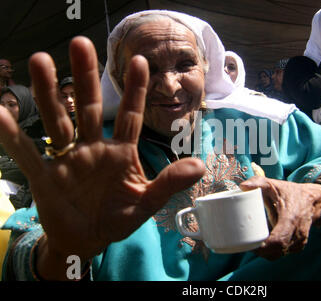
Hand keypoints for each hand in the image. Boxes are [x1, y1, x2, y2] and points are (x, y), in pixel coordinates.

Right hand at [0, 37, 204, 278]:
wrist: (88, 240)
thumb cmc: (118, 218)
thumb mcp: (146, 202)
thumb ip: (168, 183)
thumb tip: (200, 165)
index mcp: (121, 153)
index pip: (130, 116)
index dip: (135, 90)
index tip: (141, 61)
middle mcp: (93, 148)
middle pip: (90, 107)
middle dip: (86, 77)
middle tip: (80, 43)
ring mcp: (69, 159)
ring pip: (59, 121)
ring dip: (49, 93)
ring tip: (40, 61)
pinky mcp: (46, 176)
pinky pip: (28, 154)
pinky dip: (13, 136)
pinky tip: (0, 112)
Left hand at [240, 176, 320, 260]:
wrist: (311, 199)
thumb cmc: (290, 192)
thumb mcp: (274, 184)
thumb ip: (258, 182)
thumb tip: (242, 186)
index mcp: (291, 219)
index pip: (278, 240)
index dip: (263, 246)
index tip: (249, 243)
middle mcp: (297, 233)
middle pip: (276, 251)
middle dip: (260, 251)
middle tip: (245, 243)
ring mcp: (299, 241)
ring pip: (279, 254)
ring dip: (265, 252)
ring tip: (251, 244)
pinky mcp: (298, 245)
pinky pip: (282, 252)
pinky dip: (272, 251)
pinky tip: (263, 244)